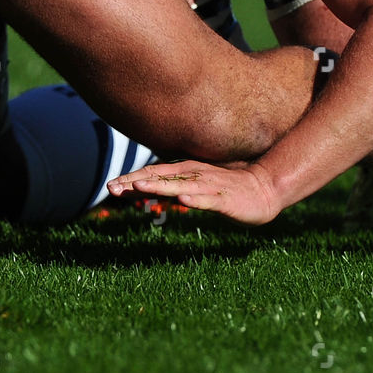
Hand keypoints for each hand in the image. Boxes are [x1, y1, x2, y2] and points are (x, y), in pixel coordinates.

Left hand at [107, 160, 282, 225]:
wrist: (262, 188)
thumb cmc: (226, 187)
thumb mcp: (195, 184)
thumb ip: (172, 185)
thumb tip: (146, 186)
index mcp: (186, 171)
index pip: (153, 173)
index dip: (131, 180)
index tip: (110, 186)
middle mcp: (194, 175)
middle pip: (160, 178)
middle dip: (136, 182)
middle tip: (112, 188)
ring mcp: (209, 186)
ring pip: (180, 186)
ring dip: (160, 187)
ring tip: (139, 186)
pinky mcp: (224, 200)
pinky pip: (208, 200)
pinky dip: (195, 200)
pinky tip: (183, 201)